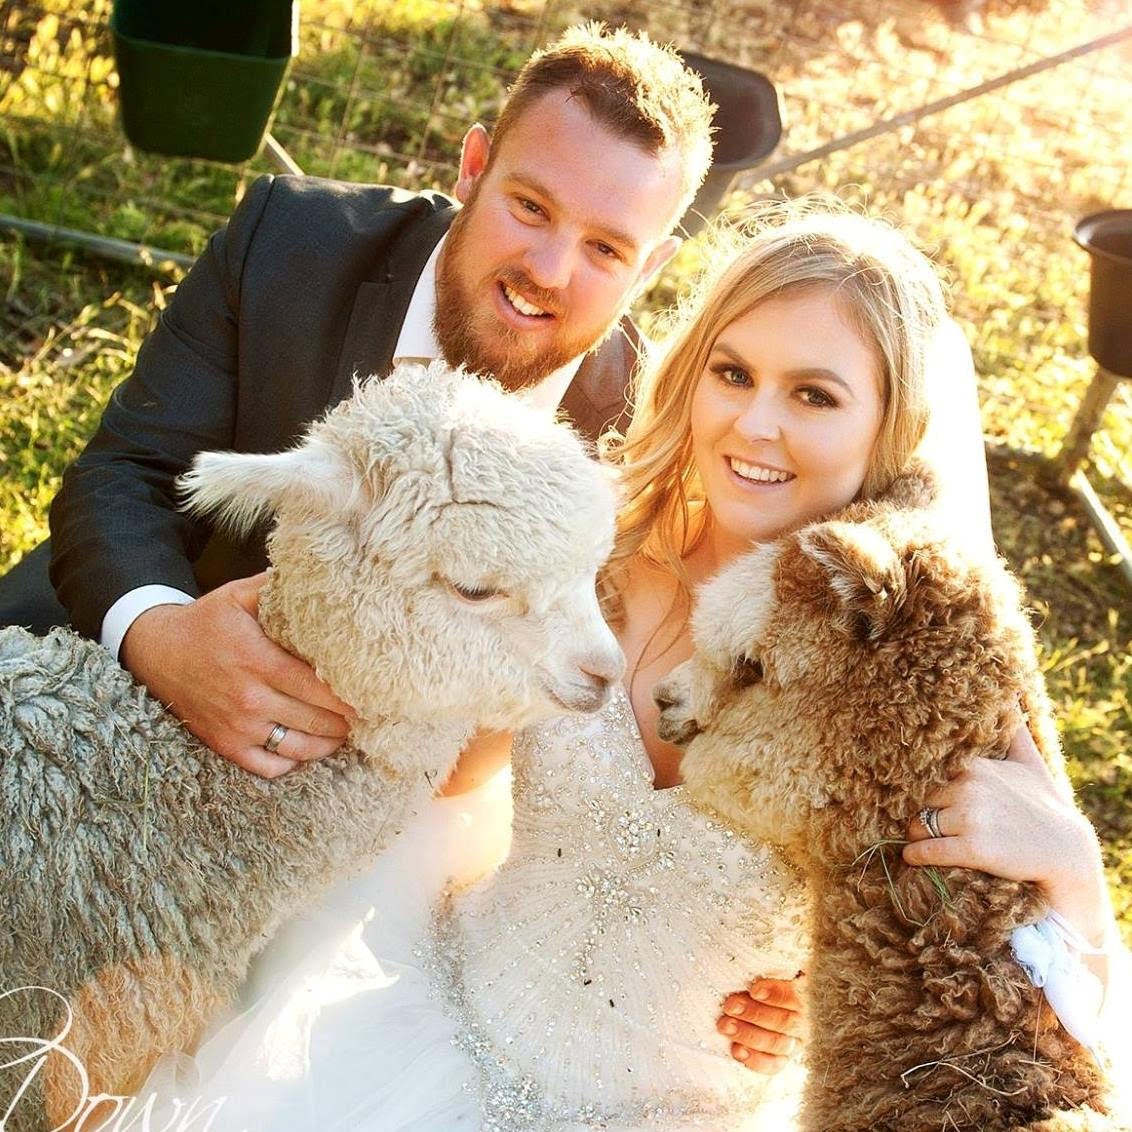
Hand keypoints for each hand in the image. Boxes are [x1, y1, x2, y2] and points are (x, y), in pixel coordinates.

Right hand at [121, 573, 354, 776]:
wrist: (155, 652)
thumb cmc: (205, 622)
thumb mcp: (238, 596)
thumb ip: (278, 589)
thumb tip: (320, 576)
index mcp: (257, 660)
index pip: (318, 687)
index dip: (350, 696)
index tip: (373, 694)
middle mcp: (249, 698)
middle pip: (316, 720)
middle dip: (347, 720)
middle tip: (368, 713)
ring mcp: (237, 727)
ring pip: (299, 748)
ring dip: (329, 743)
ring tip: (346, 731)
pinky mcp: (226, 745)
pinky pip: (269, 767)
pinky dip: (293, 762)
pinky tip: (307, 747)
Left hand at [716, 975, 806, 1072]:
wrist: (758, 1004)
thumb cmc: (760, 979)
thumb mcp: (768, 970)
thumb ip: (766, 969)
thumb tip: (751, 956)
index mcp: (803, 994)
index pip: (794, 996)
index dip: (775, 994)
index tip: (754, 990)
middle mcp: (802, 1021)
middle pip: (783, 1021)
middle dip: (754, 1014)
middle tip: (730, 1005)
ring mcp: (794, 1042)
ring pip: (776, 1044)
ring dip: (748, 1035)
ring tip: (724, 1025)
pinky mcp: (782, 1059)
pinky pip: (773, 1065)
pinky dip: (755, 1060)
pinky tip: (736, 1051)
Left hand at [903, 725, 1109, 945]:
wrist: (1067, 852)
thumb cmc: (1045, 807)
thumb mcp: (1030, 764)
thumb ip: (1015, 732)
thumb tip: (1013, 694)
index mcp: (975, 766)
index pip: (926, 773)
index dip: (919, 785)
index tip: (910, 791)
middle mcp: (969, 787)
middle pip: (919, 800)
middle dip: (918, 811)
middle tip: (919, 821)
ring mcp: (970, 818)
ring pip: (918, 825)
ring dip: (915, 835)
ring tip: (918, 840)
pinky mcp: (973, 849)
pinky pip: (927, 850)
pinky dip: (916, 855)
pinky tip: (913, 857)